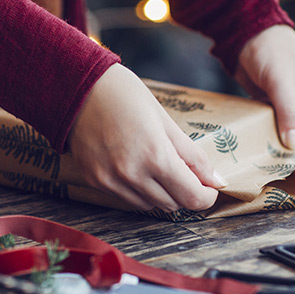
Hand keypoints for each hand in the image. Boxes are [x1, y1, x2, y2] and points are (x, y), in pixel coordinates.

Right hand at [68, 64, 226, 211]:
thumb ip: (192, 155)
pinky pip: (127, 199)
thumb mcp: (165, 121)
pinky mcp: (95, 181)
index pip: (192, 197)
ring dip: (162, 193)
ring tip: (157, 164)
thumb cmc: (125, 95)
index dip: (206, 197)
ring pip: (150, 206)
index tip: (209, 188)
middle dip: (185, 192)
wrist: (78, 87)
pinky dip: (139, 190)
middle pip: (173, 205)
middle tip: (185, 171)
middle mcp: (132, 174)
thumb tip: (216, 181)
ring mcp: (110, 181)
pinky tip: (136, 166)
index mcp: (155, 156)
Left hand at [234, 25, 294, 157]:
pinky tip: (260, 148)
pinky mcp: (276, 107)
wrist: (245, 31)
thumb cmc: (269, 48)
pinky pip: (277, 128)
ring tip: (269, 160)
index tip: (292, 157)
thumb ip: (288, 112)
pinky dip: (271, 138)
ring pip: (294, 134)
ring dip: (283, 146)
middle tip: (280, 165)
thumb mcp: (279, 80)